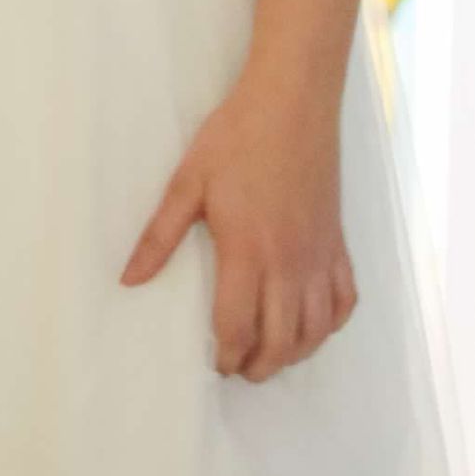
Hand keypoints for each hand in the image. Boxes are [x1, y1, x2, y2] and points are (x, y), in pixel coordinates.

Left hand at [121, 80, 356, 382]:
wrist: (292, 105)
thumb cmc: (235, 139)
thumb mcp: (186, 183)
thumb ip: (159, 237)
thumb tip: (129, 280)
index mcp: (247, 252)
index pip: (238, 325)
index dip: (227, 354)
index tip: (216, 364)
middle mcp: (289, 264)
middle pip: (281, 340)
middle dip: (260, 365)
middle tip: (240, 370)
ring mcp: (320, 256)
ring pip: (316, 328)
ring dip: (295, 353)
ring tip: (272, 357)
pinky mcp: (339, 244)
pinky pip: (345, 301)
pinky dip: (331, 325)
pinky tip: (314, 327)